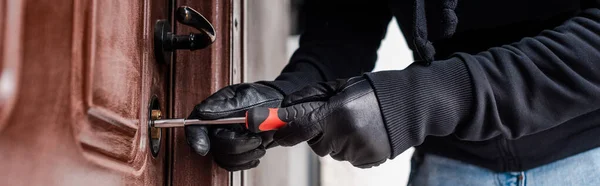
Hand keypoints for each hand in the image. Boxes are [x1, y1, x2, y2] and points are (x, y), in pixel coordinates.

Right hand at [185, 82, 283, 170]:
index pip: (196, 125)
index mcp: (215, 111)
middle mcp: (218, 127)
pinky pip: (234, 164)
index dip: (195, 138)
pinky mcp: (238, 150)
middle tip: (255, 139)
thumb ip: (225, 105)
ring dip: (244, 155)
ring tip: (260, 144)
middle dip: (236, 147)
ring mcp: (228, 139)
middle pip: (214, 146)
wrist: (280, 105)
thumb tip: (203, 111)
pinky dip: (246, 162)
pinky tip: (257, 154)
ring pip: (225, 158)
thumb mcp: (246, 96)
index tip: (203, 148)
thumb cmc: (261, 96)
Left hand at [274, 76, 390, 167]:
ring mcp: (357, 149)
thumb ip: (310, 97)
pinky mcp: (367, 160)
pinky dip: (352, 150)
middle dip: (320, 135)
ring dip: (338, 142)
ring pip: (332, 153)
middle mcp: (345, 133)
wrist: (407, 105)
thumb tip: (284, 108)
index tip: (277, 136)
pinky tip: (365, 135)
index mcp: (336, 112)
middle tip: (337, 119)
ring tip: (357, 125)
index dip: (286, 133)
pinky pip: (349, 159)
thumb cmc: (369, 93)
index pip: (301, 128)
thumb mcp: (339, 87)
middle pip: (316, 145)